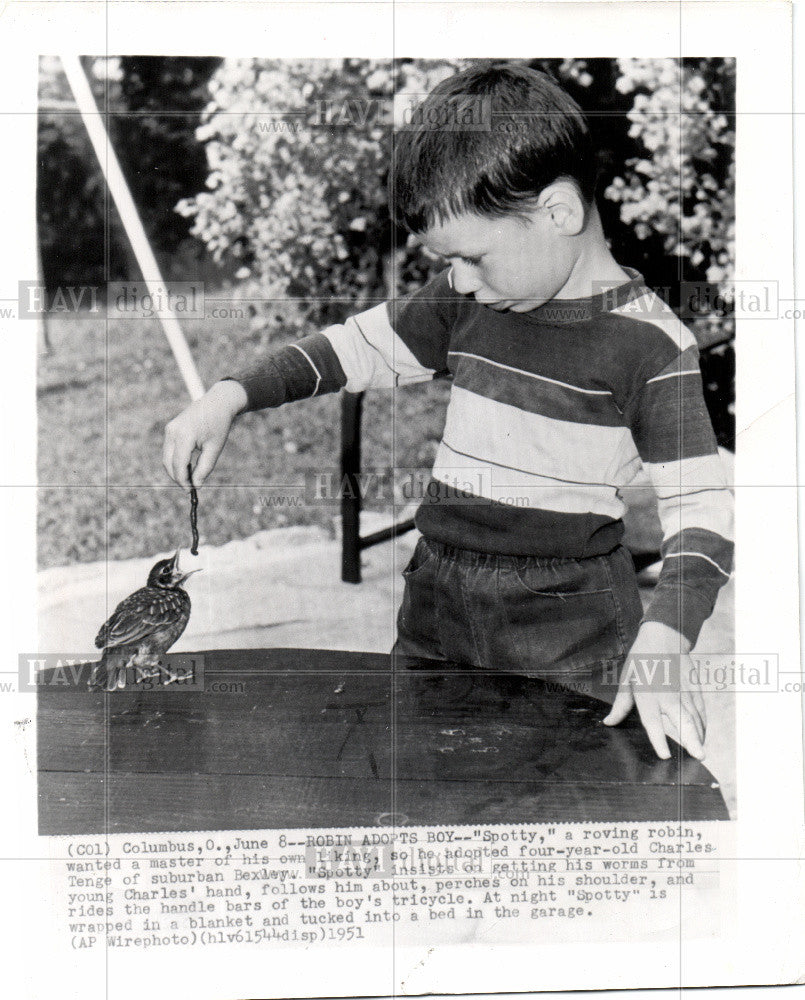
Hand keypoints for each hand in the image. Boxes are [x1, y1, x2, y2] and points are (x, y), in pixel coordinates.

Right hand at [162, 380, 246, 488]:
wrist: (217, 402)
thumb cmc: (219, 425)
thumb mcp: (215, 448)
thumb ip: (204, 468)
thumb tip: (196, 485)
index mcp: (185, 436)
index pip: (179, 465)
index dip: (183, 481)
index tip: (191, 491)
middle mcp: (173, 432)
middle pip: (169, 463)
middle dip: (178, 477)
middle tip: (190, 488)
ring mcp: (170, 429)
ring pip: (167, 457)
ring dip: (176, 470)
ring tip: (191, 478)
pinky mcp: (170, 429)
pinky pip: (169, 450)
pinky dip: (176, 460)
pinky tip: (188, 466)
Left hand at [603, 622, 705, 760]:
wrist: (665, 636)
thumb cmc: (642, 659)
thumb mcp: (626, 679)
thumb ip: (621, 705)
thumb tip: (609, 722)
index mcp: (648, 693)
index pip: (653, 720)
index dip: (659, 739)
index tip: (665, 755)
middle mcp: (668, 694)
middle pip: (683, 720)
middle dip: (692, 740)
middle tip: (699, 757)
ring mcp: (684, 691)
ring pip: (695, 717)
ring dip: (699, 736)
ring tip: (701, 754)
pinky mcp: (694, 688)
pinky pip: (700, 710)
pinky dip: (703, 724)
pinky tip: (702, 737)